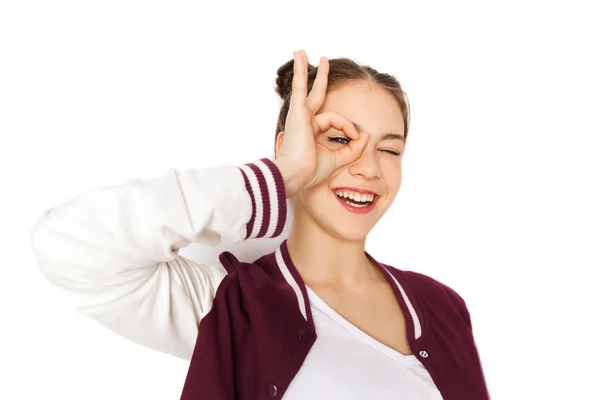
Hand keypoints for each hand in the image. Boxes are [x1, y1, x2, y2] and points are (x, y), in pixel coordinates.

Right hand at [274, 50, 369, 197]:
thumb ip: (353, 148)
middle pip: (316, 95)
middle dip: (320, 79)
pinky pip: (300, 87)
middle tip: (323, 61)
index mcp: (311, 131)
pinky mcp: (298, 113)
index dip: (349, 128)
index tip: (357, 138)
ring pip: (308, 88)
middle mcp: (304, 121)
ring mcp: (299, 115)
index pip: (334, 121)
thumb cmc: (311, 171)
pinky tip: (299, 55)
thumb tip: (366, 135)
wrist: (295, 174)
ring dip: (306, 69)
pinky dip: (300, 72)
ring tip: (301, 51)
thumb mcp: (338, 159)